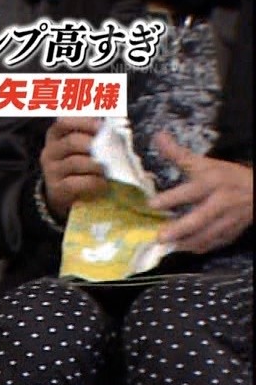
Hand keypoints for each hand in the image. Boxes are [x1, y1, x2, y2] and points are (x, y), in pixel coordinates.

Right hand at [39, 117, 107, 219]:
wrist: (68, 194)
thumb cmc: (83, 165)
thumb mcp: (86, 147)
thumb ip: (96, 134)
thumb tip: (115, 125)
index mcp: (56, 136)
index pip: (64, 123)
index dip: (84, 122)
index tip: (102, 127)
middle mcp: (50, 152)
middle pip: (72, 142)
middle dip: (94, 145)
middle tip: (111, 151)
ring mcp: (51, 171)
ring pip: (76, 162)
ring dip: (97, 165)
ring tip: (108, 170)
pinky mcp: (55, 189)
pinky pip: (76, 183)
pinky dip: (94, 182)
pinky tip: (103, 184)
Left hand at [148, 133, 253, 253]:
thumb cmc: (226, 176)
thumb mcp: (204, 163)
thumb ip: (178, 154)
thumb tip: (157, 136)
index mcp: (212, 182)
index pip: (191, 190)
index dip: (171, 198)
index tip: (152, 204)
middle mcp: (221, 202)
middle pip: (200, 218)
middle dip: (180, 228)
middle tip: (160, 237)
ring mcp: (228, 219)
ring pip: (208, 235)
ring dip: (187, 242)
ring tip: (169, 246)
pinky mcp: (232, 231)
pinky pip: (216, 242)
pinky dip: (201, 247)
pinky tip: (186, 248)